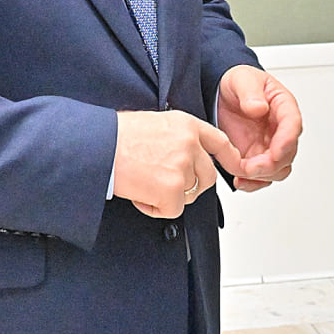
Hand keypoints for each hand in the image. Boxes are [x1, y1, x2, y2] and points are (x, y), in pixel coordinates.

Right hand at [112, 110, 244, 218]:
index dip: (229, 157)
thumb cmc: (116, 135)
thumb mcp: (155, 123)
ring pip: (188, 195)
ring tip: (144, 183)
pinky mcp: (172, 189)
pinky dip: (154, 208)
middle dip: (190, 186)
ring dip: (168, 197)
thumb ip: (177, 138)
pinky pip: (172, 210)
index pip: (220, 142)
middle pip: (207, 177)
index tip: (235, 166)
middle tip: (165, 185)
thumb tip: (184, 157)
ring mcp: (182, 167)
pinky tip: (139, 194)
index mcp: (187, 124)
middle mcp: (189, 144)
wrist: (97, 146)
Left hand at [215, 66, 301, 191]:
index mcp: (283, 106)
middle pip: (287, 153)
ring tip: (241, 173)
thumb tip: (260, 107)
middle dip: (271, 164)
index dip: (286, 140)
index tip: (276, 152)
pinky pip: (262, 176)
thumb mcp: (241, 79)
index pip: (292, 124)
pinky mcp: (256, 157)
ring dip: (262, 176)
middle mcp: (281, 129)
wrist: (222, 93)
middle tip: (251, 167)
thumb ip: (250, 92)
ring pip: (278, 169)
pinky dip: (252, 183)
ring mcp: (269, 145)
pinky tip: (240, 182)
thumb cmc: (237, 82)